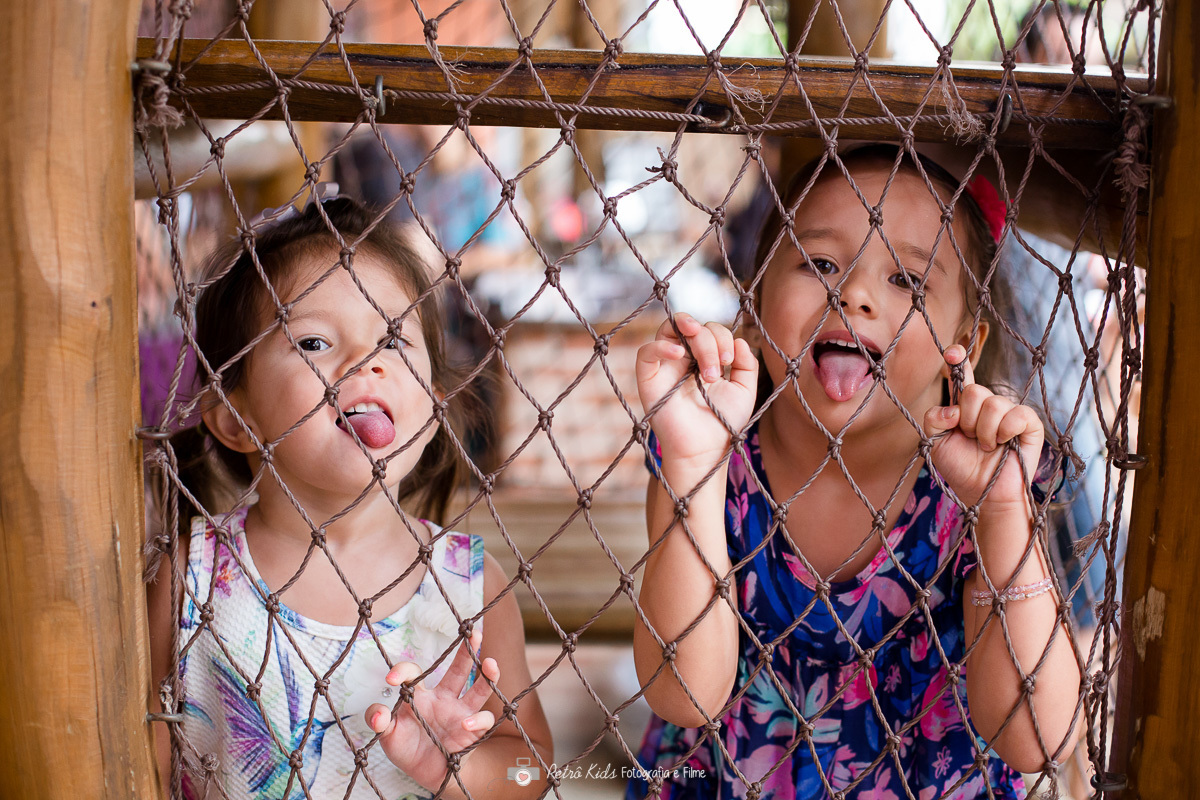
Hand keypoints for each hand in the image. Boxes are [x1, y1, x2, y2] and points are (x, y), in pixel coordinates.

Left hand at [365, 632, 498, 790]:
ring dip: (488, 676)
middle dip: (466, 650)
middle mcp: (444, 699)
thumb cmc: (406, 747)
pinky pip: (482, 720)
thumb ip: (379, 721)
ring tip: (491, 664)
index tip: (390, 679)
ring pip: (479, 689)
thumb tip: (379, 713)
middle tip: (472, 632)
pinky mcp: (472, 731)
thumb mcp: (387, 735)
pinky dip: (478, 720)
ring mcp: (460, 713)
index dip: (403, 670)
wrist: (425, 773)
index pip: (415, 672)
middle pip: (457, 670)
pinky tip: (467, 723)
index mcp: (421, 695)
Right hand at [636, 313, 757, 466]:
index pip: (710, 330)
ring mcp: (665, 367)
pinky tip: (679, 354)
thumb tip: (740, 340)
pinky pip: (646, 352)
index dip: (723, 337)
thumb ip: (747, 364)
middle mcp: (683, 358)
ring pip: (670, 330)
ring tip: (705, 359)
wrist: (706, 450)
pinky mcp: (648, 379)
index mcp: (703, 358)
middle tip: (718, 370)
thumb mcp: (744, 389)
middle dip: (711, 341)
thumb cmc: (723, 422)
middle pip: (692, 326)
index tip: (730, 362)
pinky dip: (661, 347)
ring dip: (692, 335)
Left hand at [923, 345, 1043, 510]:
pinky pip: (1016, 414)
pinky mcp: (1029, 424)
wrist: (982, 493)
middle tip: (971, 438)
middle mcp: (988, 404)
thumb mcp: (935, 441)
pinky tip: (1003, 444)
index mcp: (966, 406)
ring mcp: (1009, 412)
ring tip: (986, 446)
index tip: (952, 354)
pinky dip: (1004, 431)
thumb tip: (954, 409)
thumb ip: (934, 418)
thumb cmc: (960, 467)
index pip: (963, 375)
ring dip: (984, 431)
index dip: (959, 359)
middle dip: (967, 419)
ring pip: (992, 403)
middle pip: (975, 391)